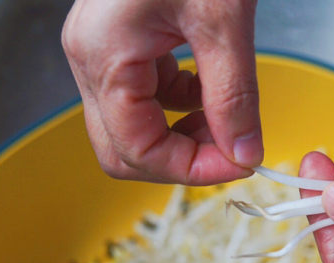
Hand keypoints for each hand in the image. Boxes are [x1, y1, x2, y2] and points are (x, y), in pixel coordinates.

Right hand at [62, 0, 261, 184]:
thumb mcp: (223, 21)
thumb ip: (234, 95)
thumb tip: (244, 152)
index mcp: (104, 56)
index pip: (136, 149)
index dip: (190, 169)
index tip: (238, 165)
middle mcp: (89, 59)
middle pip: (122, 149)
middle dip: (179, 161)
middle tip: (230, 153)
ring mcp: (99, 52)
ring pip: (130, 128)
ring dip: (179, 136)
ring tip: (226, 123)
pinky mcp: (117, 44)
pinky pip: (140, 98)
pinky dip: (176, 108)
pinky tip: (208, 93)